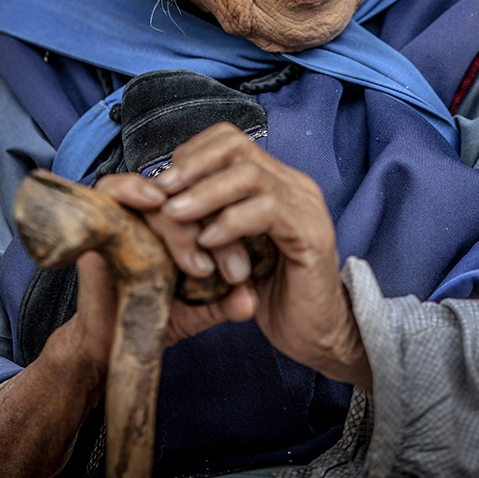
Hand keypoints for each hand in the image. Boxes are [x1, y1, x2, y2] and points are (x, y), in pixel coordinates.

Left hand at [99, 123, 371, 389]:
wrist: (319, 337)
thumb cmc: (272, 295)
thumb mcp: (234, 250)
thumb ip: (212, 220)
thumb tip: (165, 201)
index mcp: (276, 182)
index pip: (230, 140)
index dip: (192, 153)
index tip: (161, 181)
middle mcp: (294, 185)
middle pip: (237, 146)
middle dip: (192, 165)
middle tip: (160, 190)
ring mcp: (306, 206)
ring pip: (249, 175)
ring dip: (204, 193)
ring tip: (175, 214)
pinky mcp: (312, 234)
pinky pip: (268, 211)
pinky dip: (231, 222)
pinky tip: (208, 241)